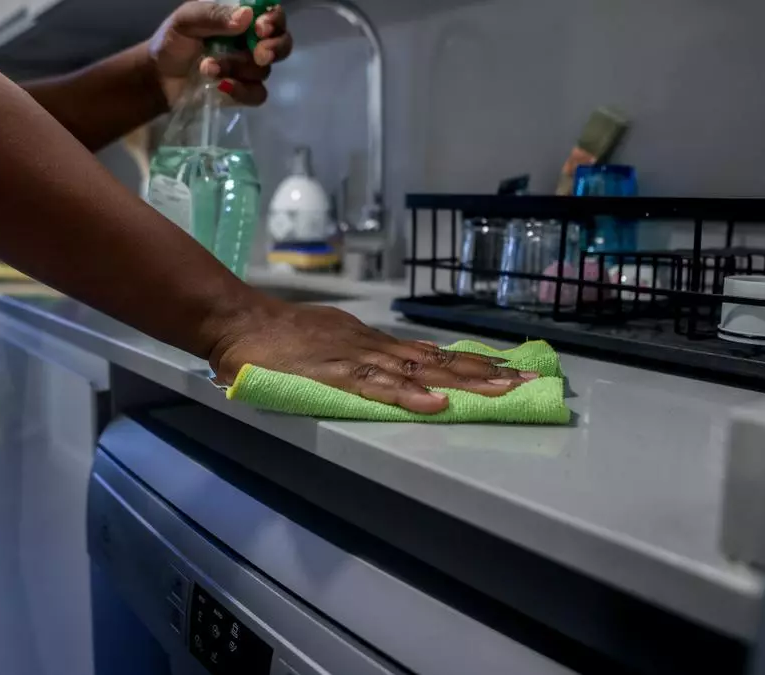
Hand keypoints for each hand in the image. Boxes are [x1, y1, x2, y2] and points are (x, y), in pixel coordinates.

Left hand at [150, 1, 292, 107]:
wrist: (158, 78)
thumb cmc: (172, 42)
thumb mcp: (186, 20)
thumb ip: (213, 15)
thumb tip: (246, 17)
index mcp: (241, 18)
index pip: (272, 14)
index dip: (274, 21)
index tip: (261, 28)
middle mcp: (251, 42)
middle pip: (282, 43)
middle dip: (274, 48)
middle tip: (259, 54)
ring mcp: (249, 69)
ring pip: (263, 70)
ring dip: (236, 69)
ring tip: (207, 68)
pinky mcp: (243, 93)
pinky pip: (257, 94)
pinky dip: (241, 91)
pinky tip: (221, 87)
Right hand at [209, 301, 539, 413]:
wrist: (236, 323)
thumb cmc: (275, 340)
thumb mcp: (327, 343)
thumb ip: (358, 360)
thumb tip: (392, 372)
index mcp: (372, 343)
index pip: (431, 355)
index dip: (471, 365)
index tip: (510, 373)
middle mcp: (373, 347)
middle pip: (437, 361)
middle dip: (484, 374)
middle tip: (528, 383)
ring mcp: (354, 358)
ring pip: (417, 371)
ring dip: (461, 383)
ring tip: (501, 392)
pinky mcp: (332, 374)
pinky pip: (375, 386)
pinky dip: (407, 396)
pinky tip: (435, 404)